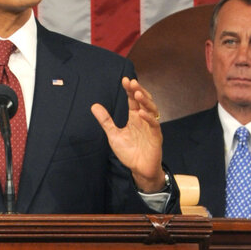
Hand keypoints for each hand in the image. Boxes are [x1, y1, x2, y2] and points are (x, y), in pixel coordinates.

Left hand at [91, 76, 165, 192]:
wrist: (139, 169)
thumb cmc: (129, 152)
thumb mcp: (113, 135)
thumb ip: (106, 121)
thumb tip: (94, 105)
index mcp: (134, 117)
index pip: (133, 100)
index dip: (129, 90)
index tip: (124, 80)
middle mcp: (144, 119)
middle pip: (143, 101)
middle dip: (138, 91)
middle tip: (132, 82)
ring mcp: (151, 127)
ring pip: (151, 110)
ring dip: (145, 101)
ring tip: (137, 93)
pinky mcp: (156, 137)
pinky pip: (154, 125)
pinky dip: (149, 118)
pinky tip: (142, 113)